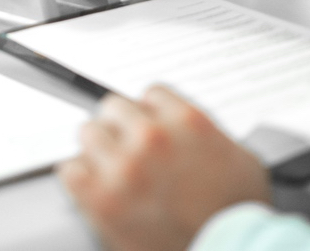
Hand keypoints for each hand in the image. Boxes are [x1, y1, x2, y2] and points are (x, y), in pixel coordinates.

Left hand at [58, 85, 271, 250]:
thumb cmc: (237, 215)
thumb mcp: (239, 159)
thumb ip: (206, 131)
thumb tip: (184, 127)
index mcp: (186, 121)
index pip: (150, 94)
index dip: (149, 114)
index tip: (149, 128)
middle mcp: (153, 137)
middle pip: (114, 107)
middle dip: (121, 129)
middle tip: (128, 151)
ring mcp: (125, 166)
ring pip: (89, 131)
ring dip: (98, 150)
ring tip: (111, 171)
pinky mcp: (102, 198)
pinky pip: (71, 168)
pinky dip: (79, 177)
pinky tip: (95, 188)